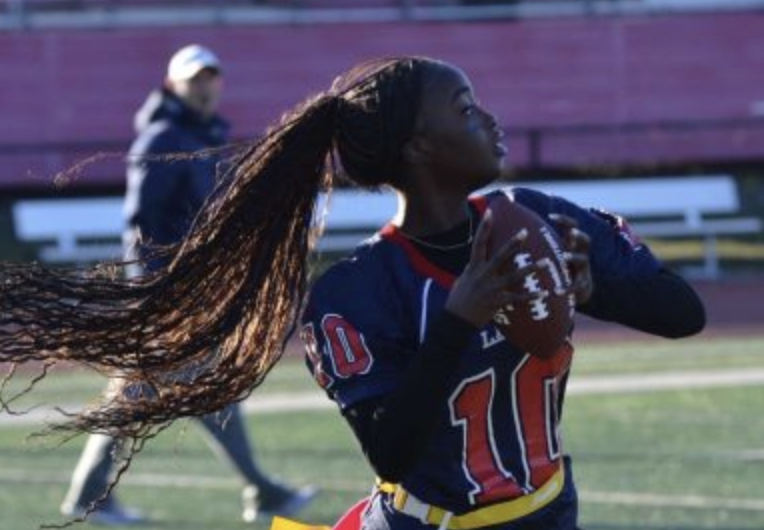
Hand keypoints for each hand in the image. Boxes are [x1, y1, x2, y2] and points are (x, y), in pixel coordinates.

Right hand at [446, 211, 545, 327]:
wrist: (456, 320)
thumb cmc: (459, 298)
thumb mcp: (464, 278)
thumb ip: (474, 267)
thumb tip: (480, 257)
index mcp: (473, 267)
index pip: (478, 243)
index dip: (484, 228)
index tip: (490, 212)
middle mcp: (483, 276)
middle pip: (500, 256)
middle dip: (513, 244)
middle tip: (526, 231)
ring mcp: (491, 289)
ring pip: (514, 277)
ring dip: (531, 269)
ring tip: (546, 262)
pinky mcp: (498, 302)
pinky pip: (518, 298)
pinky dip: (531, 296)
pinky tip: (544, 293)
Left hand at [549, 213, 592, 305]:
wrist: (577, 291)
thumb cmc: (560, 267)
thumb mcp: (555, 252)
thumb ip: (543, 241)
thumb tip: (523, 227)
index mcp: (572, 245)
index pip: (573, 226)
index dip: (564, 220)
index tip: (550, 216)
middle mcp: (580, 254)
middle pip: (586, 240)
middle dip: (579, 235)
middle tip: (571, 232)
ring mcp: (583, 269)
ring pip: (583, 260)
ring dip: (574, 257)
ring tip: (564, 257)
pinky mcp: (583, 285)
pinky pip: (577, 286)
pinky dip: (568, 288)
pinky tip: (557, 292)